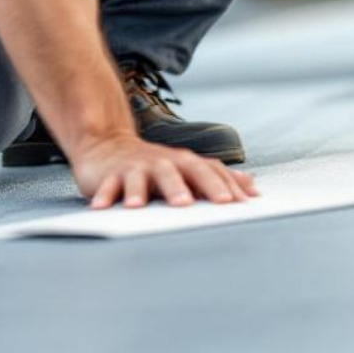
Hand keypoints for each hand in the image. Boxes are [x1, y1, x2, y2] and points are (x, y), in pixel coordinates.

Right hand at [71, 134, 258, 208]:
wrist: (108, 145)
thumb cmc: (155, 165)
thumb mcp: (187, 169)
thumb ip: (217, 178)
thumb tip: (251, 186)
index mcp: (185, 162)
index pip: (210, 171)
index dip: (225, 185)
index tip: (240, 203)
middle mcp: (164, 161)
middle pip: (180, 171)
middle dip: (189, 186)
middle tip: (195, 204)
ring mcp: (137, 166)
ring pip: (143, 176)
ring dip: (141, 190)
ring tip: (140, 206)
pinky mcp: (112, 174)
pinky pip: (108, 184)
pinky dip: (105, 194)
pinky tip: (102, 207)